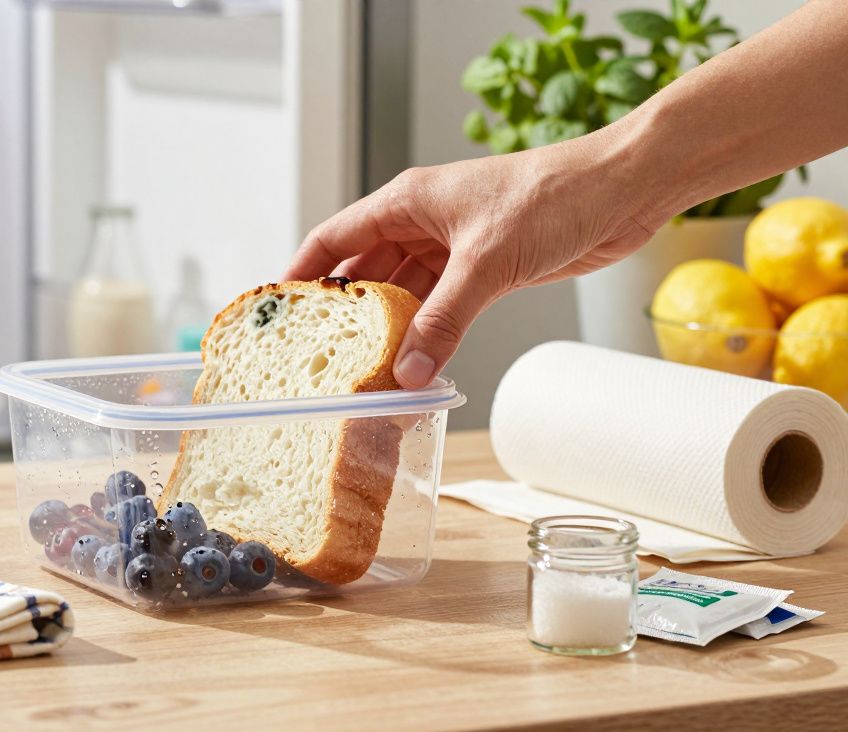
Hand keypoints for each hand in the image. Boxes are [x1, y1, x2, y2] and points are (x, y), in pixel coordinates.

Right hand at [284, 136, 661, 388]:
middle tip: (325, 356)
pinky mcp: (486, 268)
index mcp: (407, 202)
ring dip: (391, 329)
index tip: (278, 310)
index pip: (335, 238)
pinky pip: (442, 306)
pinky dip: (429, 333)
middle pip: (366, 271)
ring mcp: (455, 246)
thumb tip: (408, 372)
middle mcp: (423, 222)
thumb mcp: (487, 262)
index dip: (303, 272)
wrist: (623, 188)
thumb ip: (444, 320)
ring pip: (405, 293)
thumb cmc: (553, 194)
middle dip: (347, 313)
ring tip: (367, 369)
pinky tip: (418, 363)